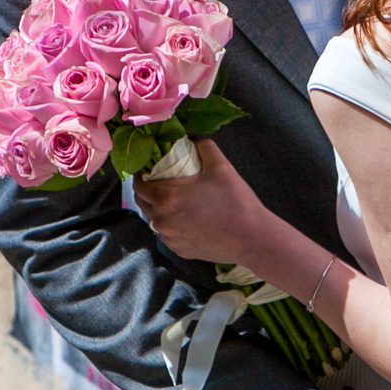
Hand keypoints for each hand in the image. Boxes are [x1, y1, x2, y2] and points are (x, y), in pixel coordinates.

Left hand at [135, 140, 269, 266]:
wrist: (252, 238)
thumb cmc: (236, 201)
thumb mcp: (222, 167)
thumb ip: (204, 147)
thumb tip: (192, 139)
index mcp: (167, 199)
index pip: (139, 185)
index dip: (141, 175)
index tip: (149, 169)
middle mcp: (162, 221)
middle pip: (142, 203)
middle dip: (147, 191)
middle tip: (161, 183)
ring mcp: (170, 238)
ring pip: (154, 220)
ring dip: (159, 209)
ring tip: (177, 201)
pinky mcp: (179, 250)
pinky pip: (167, 234)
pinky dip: (171, 224)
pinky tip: (188, 219)